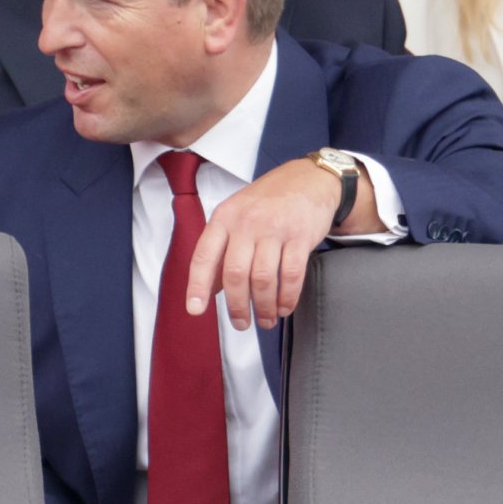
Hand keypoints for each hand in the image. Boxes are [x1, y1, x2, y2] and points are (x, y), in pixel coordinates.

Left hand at [186, 158, 343, 330]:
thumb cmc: (267, 202)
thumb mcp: (235, 215)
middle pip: (235, 274)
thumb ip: (221, 249)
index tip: (195, 310)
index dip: (197, 286)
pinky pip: (292, 275)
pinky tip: (284, 307)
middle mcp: (246, 223)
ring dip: (264, 307)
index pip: (203, 256)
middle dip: (237, 306)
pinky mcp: (300, 236)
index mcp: (223, 219)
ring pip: (263, 279)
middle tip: (240, 323)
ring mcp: (274, 229)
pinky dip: (287, 297)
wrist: (308, 179)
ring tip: (265, 320)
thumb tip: (209, 288)